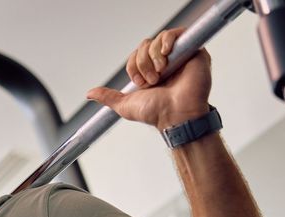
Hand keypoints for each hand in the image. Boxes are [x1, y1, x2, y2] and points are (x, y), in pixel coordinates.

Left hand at [86, 27, 211, 130]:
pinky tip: (166, 55)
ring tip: (161, 73)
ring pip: (158, 40)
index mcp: (152, 73)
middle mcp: (166, 64)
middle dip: (142, 62)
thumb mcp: (125, 105)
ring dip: (153, 56)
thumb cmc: (157, 113)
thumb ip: (108, 97)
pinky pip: (177, 34)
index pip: (137, 55)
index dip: (134, 65)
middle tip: (151, 80)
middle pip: (146, 46)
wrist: (177, 115)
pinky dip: (167, 41)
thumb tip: (90, 94)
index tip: (139, 82)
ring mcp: (181, 57)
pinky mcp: (194, 52)